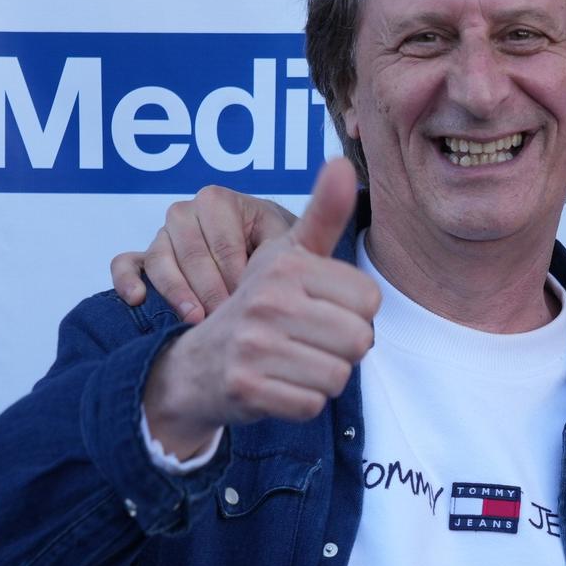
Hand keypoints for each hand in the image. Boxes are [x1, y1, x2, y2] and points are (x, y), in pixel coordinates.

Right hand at [111, 185, 296, 323]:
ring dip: (176, 291)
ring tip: (195, 319)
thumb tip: (299, 239)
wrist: (260, 263)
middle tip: (227, 318)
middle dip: (210, 289)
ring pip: (159, 259)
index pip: (222, 241)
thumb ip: (298, 236)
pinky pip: (125, 263)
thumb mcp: (289, 242)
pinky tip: (137, 299)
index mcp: (219, 202)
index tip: (252, 301)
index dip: (237, 274)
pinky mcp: (143, 258)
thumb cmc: (276, 251)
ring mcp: (162, 236)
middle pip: (190, 252)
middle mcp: (185, 214)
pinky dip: (127, 279)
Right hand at [141, 160, 377, 457]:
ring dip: (323, 377)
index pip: (370, 300)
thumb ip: (321, 214)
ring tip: (293, 362)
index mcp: (285, 264)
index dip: (354, 313)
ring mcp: (253, 344)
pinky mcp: (245, 386)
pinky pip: (312, 404)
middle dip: (342, 349)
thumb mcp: (286, 254)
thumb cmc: (257, 305)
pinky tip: (278, 386)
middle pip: (361, 340)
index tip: (321, 310)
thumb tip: (342, 161)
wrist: (195, 365)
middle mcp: (267, 299)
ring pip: (339, 375)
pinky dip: (301, 402)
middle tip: (309, 342)